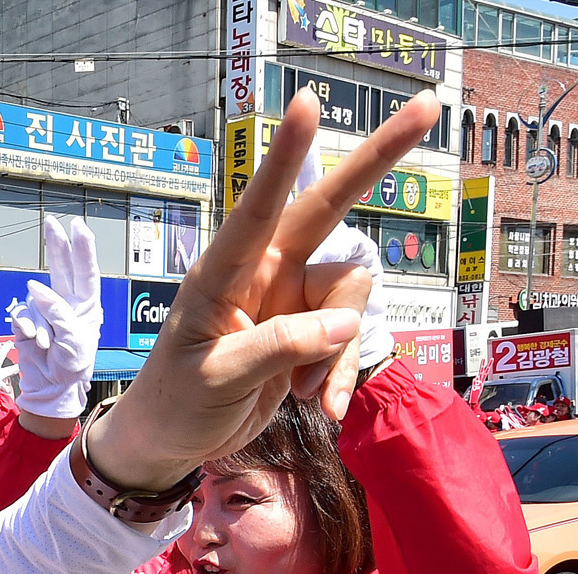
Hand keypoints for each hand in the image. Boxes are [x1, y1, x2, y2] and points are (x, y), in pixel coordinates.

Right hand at [11, 217, 102, 419]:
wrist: (52, 387)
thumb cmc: (71, 365)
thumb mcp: (73, 339)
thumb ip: (57, 312)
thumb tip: (35, 289)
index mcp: (87, 306)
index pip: (86, 272)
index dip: (82, 249)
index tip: (78, 227)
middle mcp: (67, 302)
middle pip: (62, 268)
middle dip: (57, 246)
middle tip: (52, 223)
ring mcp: (45, 310)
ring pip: (38, 296)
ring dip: (41, 321)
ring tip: (47, 343)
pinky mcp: (28, 320)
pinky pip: (23, 315)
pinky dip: (28, 328)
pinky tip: (36, 342)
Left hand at [88, 89, 437, 488]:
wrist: (172, 441)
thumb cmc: (176, 402)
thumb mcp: (217, 378)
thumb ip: (277, 347)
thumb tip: (343, 326)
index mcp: (224, 273)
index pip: (259, 208)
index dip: (286, 157)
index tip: (304, 104)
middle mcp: (263, 273)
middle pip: (328, 208)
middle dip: (376, 160)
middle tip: (429, 106)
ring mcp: (290, 299)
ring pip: (349, 297)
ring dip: (335, 351)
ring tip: (299, 391)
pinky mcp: (308, 331)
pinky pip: (347, 339)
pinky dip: (338, 374)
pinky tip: (319, 406)